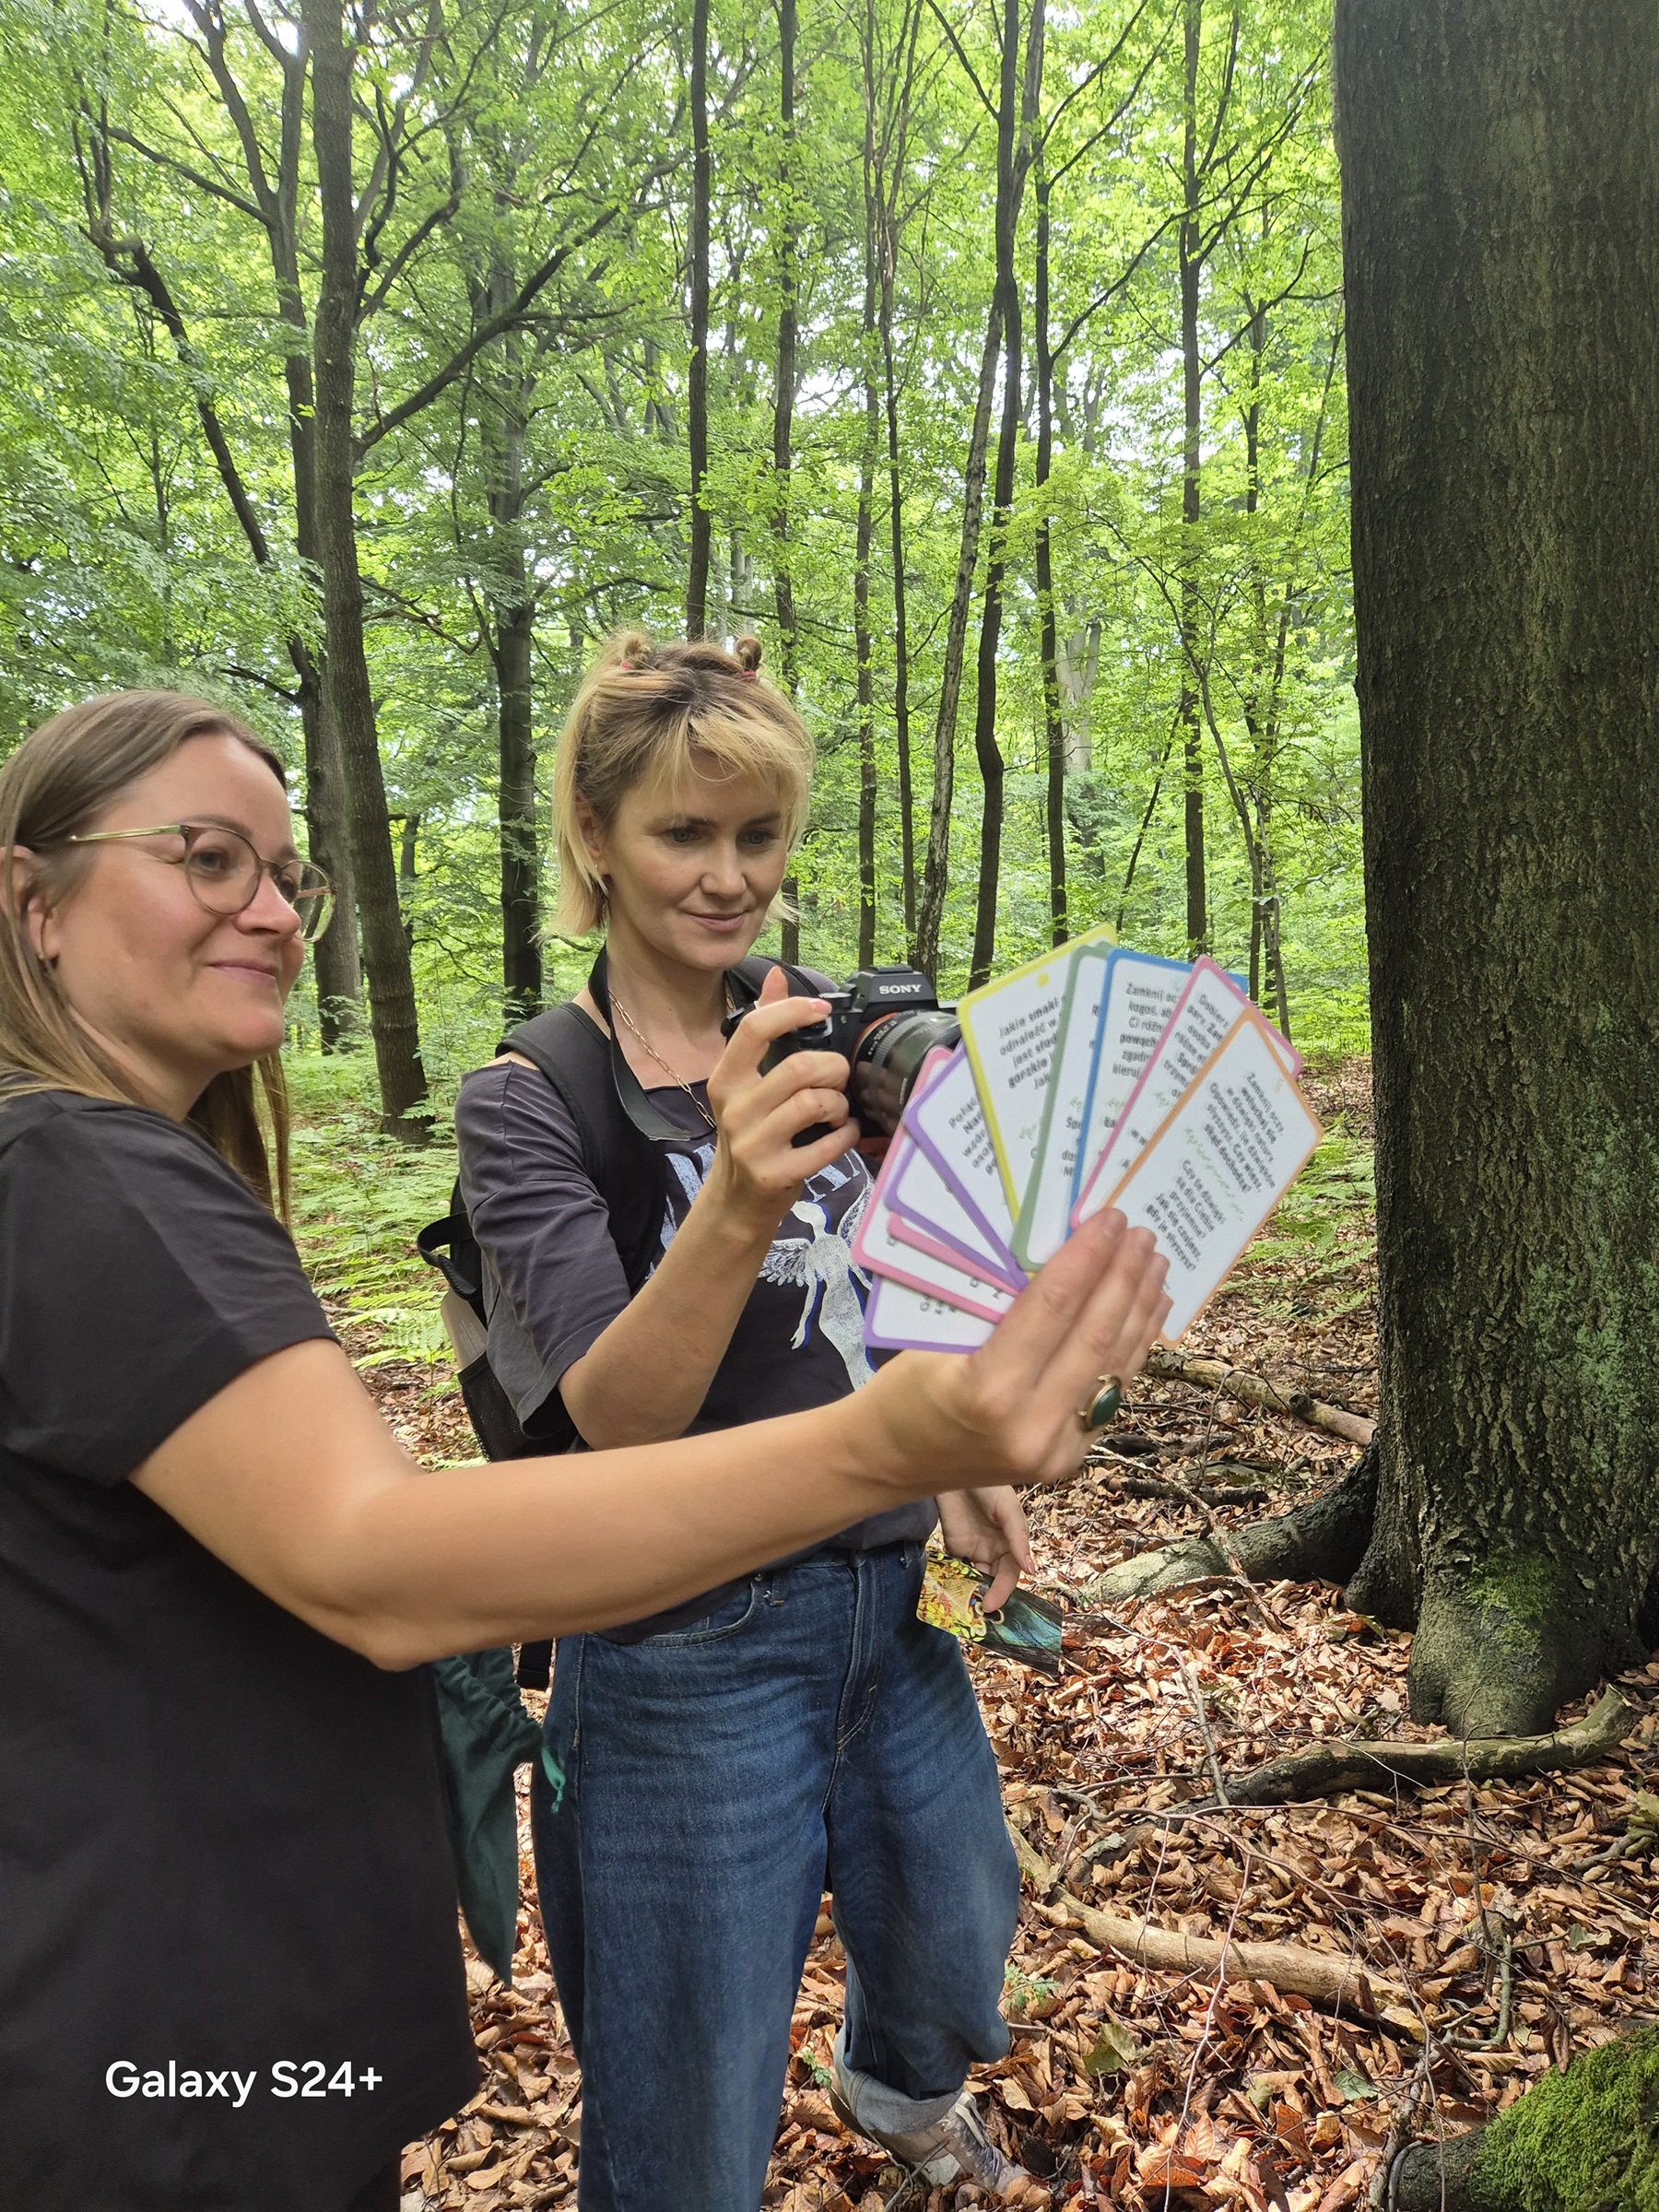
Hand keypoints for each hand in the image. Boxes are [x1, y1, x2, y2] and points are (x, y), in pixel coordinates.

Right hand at [702, 966, 859, 1231]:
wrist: (735, 1202)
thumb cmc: (751, 1135)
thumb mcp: (746, 1084)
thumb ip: (762, 1031)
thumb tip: (775, 976)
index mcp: (726, 1079)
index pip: (755, 1029)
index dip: (793, 1011)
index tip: (820, 1010)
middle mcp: (734, 1109)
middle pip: (800, 1067)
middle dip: (833, 1068)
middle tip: (838, 1078)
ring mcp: (753, 1144)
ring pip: (815, 1102)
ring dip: (840, 1104)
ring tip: (837, 1110)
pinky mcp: (774, 1173)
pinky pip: (828, 1144)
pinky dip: (846, 1134)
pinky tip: (843, 1133)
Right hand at [853, 1209, 1171, 1495]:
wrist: (891, 1462)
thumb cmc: (904, 1390)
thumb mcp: (937, 1337)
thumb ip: (999, 1306)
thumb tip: (1058, 1250)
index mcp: (990, 1390)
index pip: (1054, 1308)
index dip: (1088, 1258)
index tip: (1110, 1219)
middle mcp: (1031, 1427)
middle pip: (1094, 1337)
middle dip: (1124, 1278)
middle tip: (1142, 1232)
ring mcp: (1055, 1451)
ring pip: (1113, 1367)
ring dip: (1140, 1311)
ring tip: (1155, 1265)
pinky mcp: (1067, 1460)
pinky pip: (1109, 1394)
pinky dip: (1131, 1349)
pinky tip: (1145, 1315)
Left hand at [935, 1486, 1030, 1611]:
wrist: (955, 1467)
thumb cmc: (988, 1485)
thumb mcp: (1007, 1510)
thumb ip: (1017, 1539)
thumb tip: (1032, 1570)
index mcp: (1012, 1543)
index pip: (1010, 1574)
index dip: (1003, 1591)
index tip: (991, 1605)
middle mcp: (994, 1550)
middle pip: (993, 1581)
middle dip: (986, 1597)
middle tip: (975, 1614)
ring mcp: (974, 1549)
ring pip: (974, 1579)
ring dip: (969, 1592)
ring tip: (960, 1608)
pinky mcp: (954, 1546)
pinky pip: (955, 1569)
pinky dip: (953, 1581)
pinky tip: (947, 1592)